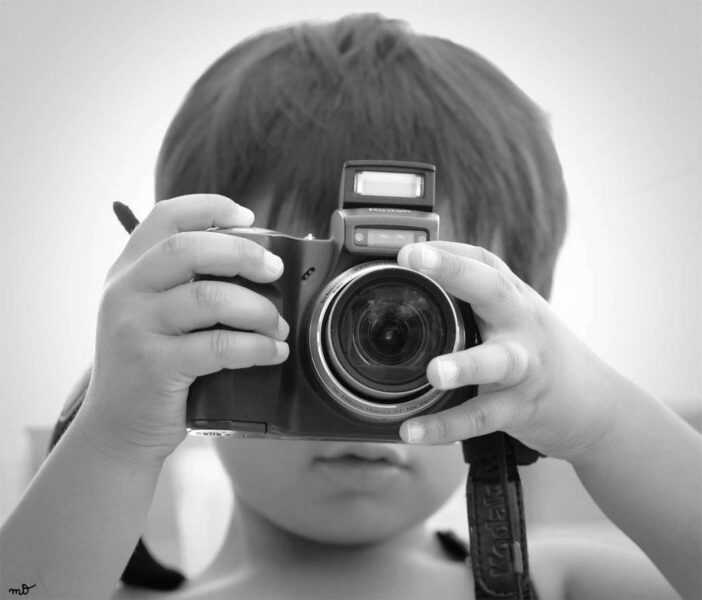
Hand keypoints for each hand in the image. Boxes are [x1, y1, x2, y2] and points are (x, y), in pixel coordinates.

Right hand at [75, 195, 288, 465]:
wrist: (117, 430)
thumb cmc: (150, 367)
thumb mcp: (151, 315)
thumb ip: (184, 285)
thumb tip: (254, 263)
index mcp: (128, 271)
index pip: (165, 218)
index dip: (210, 208)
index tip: (248, 217)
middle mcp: (126, 292)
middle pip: (188, 248)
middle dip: (243, 254)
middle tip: (276, 271)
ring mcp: (136, 328)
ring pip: (209, 297)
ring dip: (258, 309)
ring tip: (278, 325)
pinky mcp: (154, 366)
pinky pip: (219, 346)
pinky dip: (257, 347)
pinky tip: (273, 352)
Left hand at [396, 241, 620, 462]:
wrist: (596, 405)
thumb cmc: (540, 353)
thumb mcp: (516, 317)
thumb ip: (474, 300)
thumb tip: (415, 284)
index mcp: (514, 297)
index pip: (482, 261)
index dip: (444, 250)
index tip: (408, 248)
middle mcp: (521, 323)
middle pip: (493, 289)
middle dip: (455, 271)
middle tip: (419, 262)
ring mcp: (524, 366)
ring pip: (496, 361)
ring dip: (464, 365)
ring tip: (435, 373)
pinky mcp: (520, 408)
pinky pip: (480, 417)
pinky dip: (445, 426)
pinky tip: (413, 431)